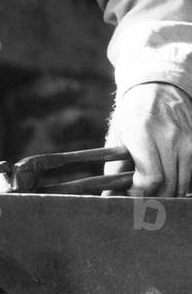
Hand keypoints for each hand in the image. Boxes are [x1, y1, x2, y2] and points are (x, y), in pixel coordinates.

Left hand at [104, 82, 191, 196]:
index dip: (140, 194)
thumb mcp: (117, 138)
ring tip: (154, 194)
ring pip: (183, 186)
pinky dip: (181, 187)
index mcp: (142, 132)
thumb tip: (109, 199)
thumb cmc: (132, 119)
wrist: (159, 92)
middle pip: (168, 186)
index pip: (150, 178)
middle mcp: (169, 136)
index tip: (132, 196)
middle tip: (142, 202)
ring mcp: (187, 141)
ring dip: (168, 197)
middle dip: (153, 200)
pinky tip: (169, 184)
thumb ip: (114, 171)